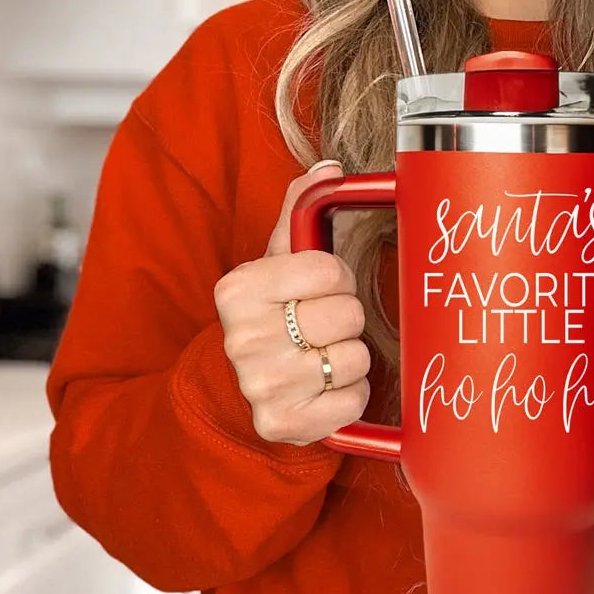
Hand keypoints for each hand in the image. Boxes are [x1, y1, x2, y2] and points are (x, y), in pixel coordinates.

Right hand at [214, 161, 370, 445]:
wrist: (239, 387)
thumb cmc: (270, 317)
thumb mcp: (276, 263)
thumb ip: (300, 214)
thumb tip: (328, 169)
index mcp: (238, 290)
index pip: (329, 269)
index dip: (338, 278)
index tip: (321, 289)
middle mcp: (244, 339)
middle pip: (347, 313)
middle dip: (346, 318)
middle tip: (323, 326)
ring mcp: (263, 386)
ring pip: (355, 358)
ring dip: (351, 358)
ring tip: (323, 356)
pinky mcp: (285, 424)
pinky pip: (353, 400)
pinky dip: (351, 395)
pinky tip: (326, 388)